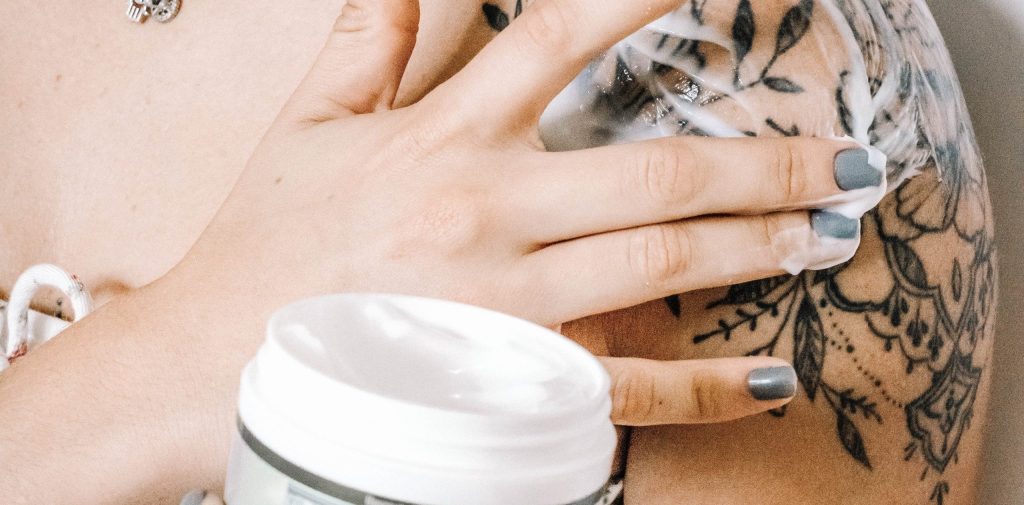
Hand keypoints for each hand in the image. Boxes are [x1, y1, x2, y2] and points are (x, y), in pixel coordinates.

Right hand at [181, 0, 880, 424]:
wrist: (207, 362)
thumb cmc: (262, 242)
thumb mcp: (307, 123)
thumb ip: (370, 36)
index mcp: (440, 138)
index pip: (560, 37)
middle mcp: (484, 213)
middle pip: (654, 173)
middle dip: (765, 161)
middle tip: (848, 160)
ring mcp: (500, 305)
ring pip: (657, 267)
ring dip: (756, 245)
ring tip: (829, 233)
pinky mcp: (504, 383)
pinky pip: (622, 388)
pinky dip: (703, 387)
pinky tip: (769, 377)